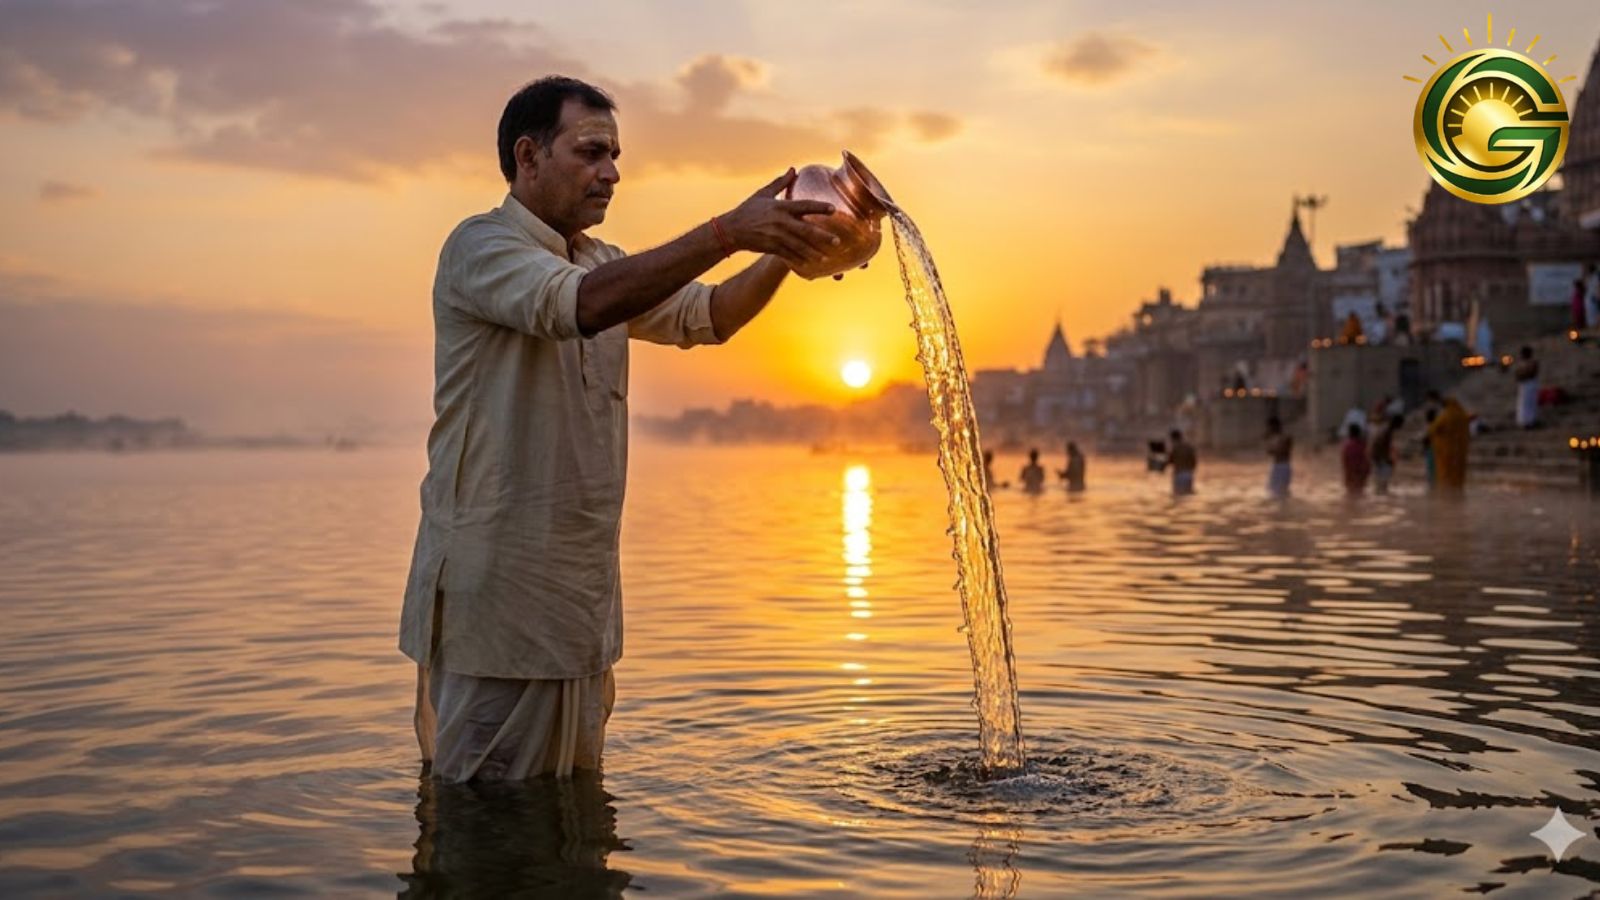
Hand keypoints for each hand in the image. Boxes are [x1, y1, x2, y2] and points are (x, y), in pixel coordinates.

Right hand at [717, 169, 839, 267]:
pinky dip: (799, 260)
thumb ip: (780, 182)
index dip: (820, 207)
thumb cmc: (748, 210)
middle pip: (806, 230)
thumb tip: (793, 169)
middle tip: (837, 242)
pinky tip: (810, 264)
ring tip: (827, 257)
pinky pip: (789, 256)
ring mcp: (776, 237)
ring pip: (799, 246)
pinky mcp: (771, 248)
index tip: (833, 209)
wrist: (731, 230)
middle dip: (822, 237)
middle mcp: (780, 222)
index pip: (804, 206)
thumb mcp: (763, 194)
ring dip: (814, 252)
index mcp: (780, 207)